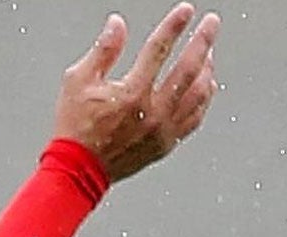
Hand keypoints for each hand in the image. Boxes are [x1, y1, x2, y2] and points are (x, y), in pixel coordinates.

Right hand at [53, 6, 219, 183]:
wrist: (77, 171)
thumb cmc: (75, 129)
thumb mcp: (77, 83)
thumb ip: (102, 51)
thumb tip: (117, 24)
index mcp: (131, 93)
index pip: (159, 49)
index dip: (174, 26)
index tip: (186, 11)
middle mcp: (152, 112)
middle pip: (188, 68)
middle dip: (203, 40)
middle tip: (211, 24)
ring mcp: (162, 129)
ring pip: (198, 94)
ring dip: (207, 69)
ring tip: (209, 54)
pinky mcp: (165, 144)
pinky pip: (195, 118)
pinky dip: (204, 99)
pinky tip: (206, 86)